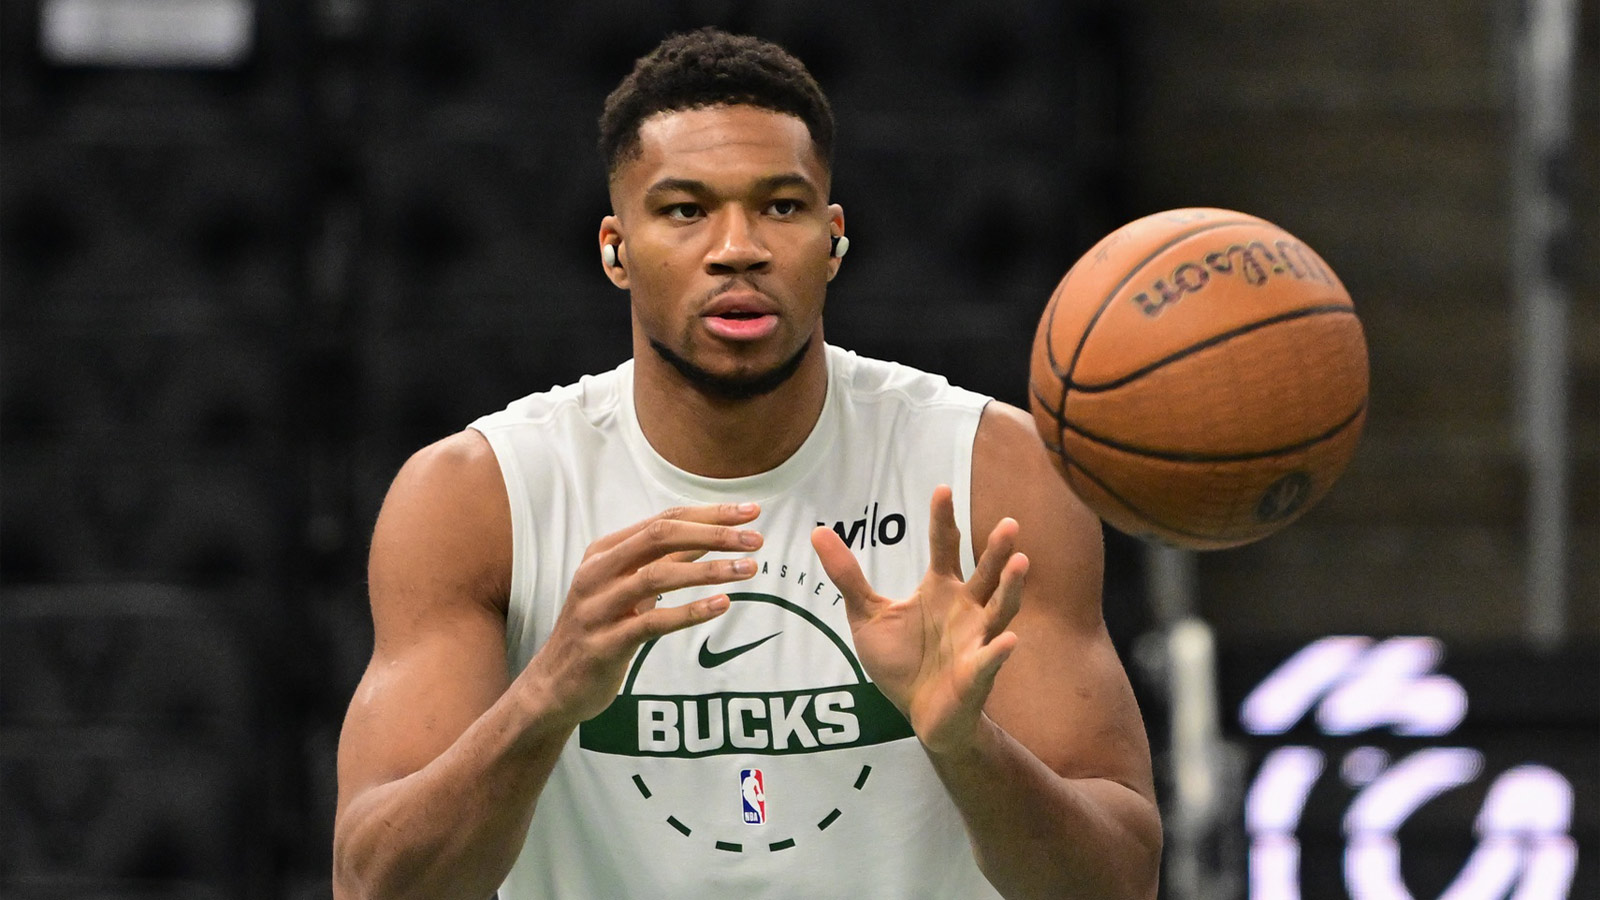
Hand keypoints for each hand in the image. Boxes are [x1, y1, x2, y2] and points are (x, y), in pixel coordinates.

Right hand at [528, 503, 762, 726]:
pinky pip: (653, 622)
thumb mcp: (629, 587)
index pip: (664, 519)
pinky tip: (722, 605)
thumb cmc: (600, 629)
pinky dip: (690, 611)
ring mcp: (598, 607)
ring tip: (749, 570)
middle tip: (756, 540)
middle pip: (660, 537)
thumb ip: (666, 561)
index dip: (709, 513)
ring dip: (709, 571)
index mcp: (604, 551)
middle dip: (713, 534)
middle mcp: (597, 572)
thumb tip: (714, 536)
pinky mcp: (605, 644)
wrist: (555, 685)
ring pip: (658, 576)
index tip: (751, 512)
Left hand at [812, 486, 1027, 754]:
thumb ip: (847, 576)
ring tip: (1021, 563)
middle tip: (1009, 524)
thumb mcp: (866, 615)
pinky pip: (990, 660)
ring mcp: (976, 639)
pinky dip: (999, 651)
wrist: (920, 713)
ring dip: (1011, 588)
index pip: (945, 546)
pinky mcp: (977, 673)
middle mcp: (965, 608)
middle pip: (985, 573)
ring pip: (999, 609)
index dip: (943, 519)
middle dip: (997, 550)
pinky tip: (1008, 640)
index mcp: (940, 589)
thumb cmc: (902, 661)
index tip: (942, 490)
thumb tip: (818, 533)